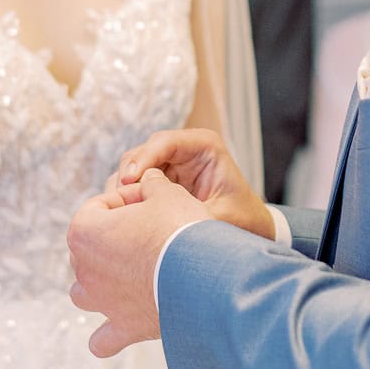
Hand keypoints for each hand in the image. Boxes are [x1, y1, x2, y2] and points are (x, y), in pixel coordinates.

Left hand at [68, 168, 207, 357]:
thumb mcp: (166, 192)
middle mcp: (84, 270)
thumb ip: (151, 184)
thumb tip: (148, 181)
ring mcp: (102, 302)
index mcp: (84, 231)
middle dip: (115, 237)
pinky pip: (103, 340)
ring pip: (84, 292)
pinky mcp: (124, 328)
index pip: (99, 206)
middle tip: (156, 230)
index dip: (127, 199)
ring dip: (100, 283)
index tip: (153, 201)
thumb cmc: (181, 230)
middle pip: (90, 247)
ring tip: (130, 274)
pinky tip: (121, 325)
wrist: (205, 275)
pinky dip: (108, 335)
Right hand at [110, 129, 274, 238]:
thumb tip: (154, 217)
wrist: (249, 226)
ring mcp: (169, 162)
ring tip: (121, 212)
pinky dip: (127, 197)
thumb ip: (189, 214)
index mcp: (204, 145)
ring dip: (124, 189)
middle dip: (128, 176)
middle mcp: (183, 149)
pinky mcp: (159, 178)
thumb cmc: (242, 218)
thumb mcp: (220, 217)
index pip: (164, 142)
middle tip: (120, 204)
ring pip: (132, 167)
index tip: (129, 182)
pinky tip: (126, 216)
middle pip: (142, 152)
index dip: (143, 159)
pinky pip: (134, 183)